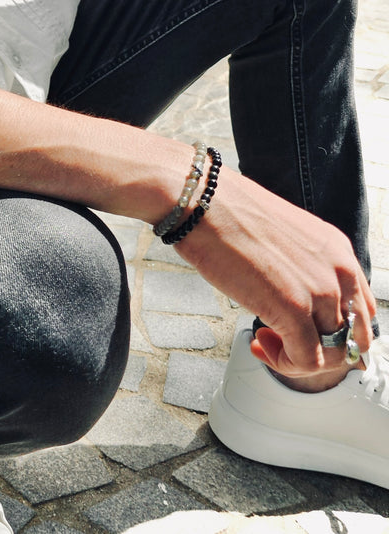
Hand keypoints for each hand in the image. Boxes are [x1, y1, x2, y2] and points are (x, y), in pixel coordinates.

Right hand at [178, 167, 377, 377]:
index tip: (308, 333)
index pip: (362, 311)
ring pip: (333, 355)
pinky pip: (306, 360)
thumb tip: (300, 300)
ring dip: (299, 358)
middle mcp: (338, 271)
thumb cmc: (229, 214)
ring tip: (268, 340)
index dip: (337, 331)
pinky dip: (284, 363)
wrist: (202, 202)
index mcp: (338, 251)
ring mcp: (318, 290)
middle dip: (322, 351)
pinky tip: (260, 342)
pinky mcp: (293, 308)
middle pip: (355, 339)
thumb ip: (304, 268)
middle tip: (289, 343)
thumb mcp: (285, 238)